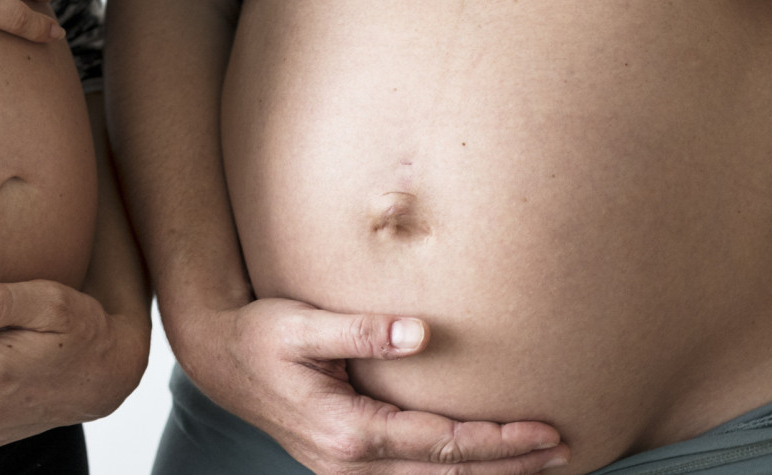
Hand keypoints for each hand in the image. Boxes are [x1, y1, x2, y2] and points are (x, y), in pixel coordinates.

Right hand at [179, 298, 567, 473]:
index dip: (498, 441)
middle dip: (509, 466)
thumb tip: (423, 333)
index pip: (441, 445)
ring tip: (539, 462)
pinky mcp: (346, 464)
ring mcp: (346, 471)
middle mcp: (349, 464)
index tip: (547, 431)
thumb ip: (362, 331)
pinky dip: (453, 474)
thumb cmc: (259, 335)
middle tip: (567, 450)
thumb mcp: (302, 325)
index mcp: (347, 431)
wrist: (217, 358)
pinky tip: (480, 463)